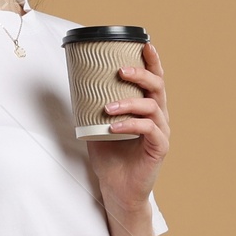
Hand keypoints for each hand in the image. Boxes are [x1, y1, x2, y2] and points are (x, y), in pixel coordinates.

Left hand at [84, 39, 169, 212]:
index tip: (144, 45)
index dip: (152, 62)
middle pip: (158, 86)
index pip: (154, 80)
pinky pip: (149, 130)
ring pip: (152, 106)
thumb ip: (92, 109)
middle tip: (120, 70)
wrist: (117, 190)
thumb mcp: (97, 127)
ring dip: (129, 102)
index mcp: (147, 108)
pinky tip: (113, 127)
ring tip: (108, 107)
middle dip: (141, 74)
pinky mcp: (159, 148)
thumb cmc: (110, 159)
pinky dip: (130, 125)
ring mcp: (161, 132)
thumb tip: (74, 86)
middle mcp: (158, 117)